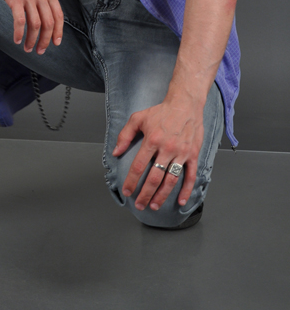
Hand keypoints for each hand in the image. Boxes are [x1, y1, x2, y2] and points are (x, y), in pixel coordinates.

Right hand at [0, 0, 63, 53]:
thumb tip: (46, 14)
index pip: (58, 15)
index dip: (59, 31)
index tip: (56, 43)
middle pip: (48, 23)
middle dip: (45, 41)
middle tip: (40, 51)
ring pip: (35, 25)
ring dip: (32, 40)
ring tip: (27, 48)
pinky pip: (20, 21)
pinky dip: (19, 33)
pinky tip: (16, 39)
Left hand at [112, 96, 204, 210]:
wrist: (185, 104)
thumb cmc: (161, 111)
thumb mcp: (138, 118)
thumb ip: (125, 135)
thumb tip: (116, 152)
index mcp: (152, 140)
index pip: (139, 166)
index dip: (131, 181)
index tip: (127, 191)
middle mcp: (167, 148)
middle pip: (154, 177)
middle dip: (145, 194)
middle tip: (139, 204)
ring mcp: (181, 153)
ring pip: (171, 179)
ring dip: (162, 195)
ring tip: (154, 206)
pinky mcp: (193, 154)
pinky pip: (191, 175)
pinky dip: (186, 190)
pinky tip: (180, 201)